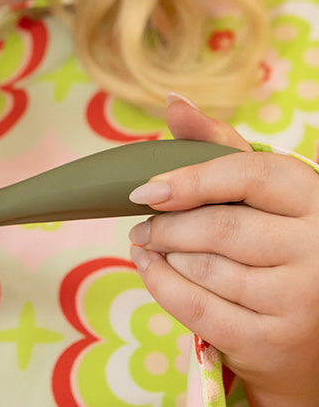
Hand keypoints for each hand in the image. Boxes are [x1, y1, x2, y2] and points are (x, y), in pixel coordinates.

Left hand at [128, 94, 318, 405]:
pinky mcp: (273, 342)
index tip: (146, 190)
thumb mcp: (264, 193)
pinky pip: (196, 308)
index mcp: (318, 199)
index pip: (249, 174)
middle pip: (219, 226)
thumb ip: (220, 146)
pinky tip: (148, 268)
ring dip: (162, 254)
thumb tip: (173, 101)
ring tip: (148, 245)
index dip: (191, 179)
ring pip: (204, 267)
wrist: (311, 334)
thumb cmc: (280, 247)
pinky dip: (160, 285)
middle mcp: (318, 248)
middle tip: (141, 225)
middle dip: (166, 226)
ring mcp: (300, 300)